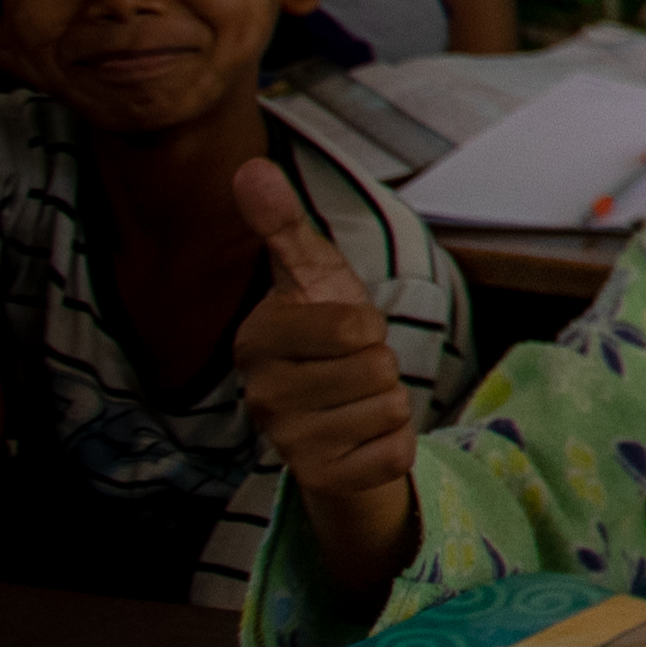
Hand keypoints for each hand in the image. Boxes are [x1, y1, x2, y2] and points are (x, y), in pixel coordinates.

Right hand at [231, 162, 420, 588]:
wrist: (338, 419)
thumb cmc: (328, 337)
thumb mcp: (313, 274)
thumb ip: (282, 225)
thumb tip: (249, 167)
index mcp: (257, 342)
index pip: (352, 324)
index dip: (366, 323)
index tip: (344, 329)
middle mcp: (262, 396)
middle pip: (375, 365)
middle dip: (381, 363)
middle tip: (354, 368)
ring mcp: (289, 443)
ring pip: (387, 406)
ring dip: (388, 401)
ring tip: (356, 399)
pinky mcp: (324, 479)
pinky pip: (395, 450)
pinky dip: (396, 442)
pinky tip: (364, 437)